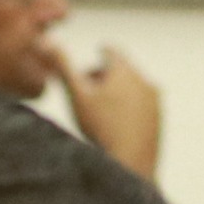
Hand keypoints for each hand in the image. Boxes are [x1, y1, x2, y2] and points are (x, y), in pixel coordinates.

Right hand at [44, 39, 163, 180]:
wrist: (129, 164)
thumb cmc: (100, 128)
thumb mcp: (76, 94)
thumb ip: (62, 65)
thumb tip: (45, 39)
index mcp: (125, 71)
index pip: (112, 51)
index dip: (102, 50)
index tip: (100, 50)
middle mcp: (145, 81)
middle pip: (123, 70)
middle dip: (106, 74)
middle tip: (89, 84)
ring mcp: (155, 101)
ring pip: (133, 88)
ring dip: (118, 90)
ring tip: (100, 105)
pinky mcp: (159, 120)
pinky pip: (141, 106)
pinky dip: (129, 107)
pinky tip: (115, 121)